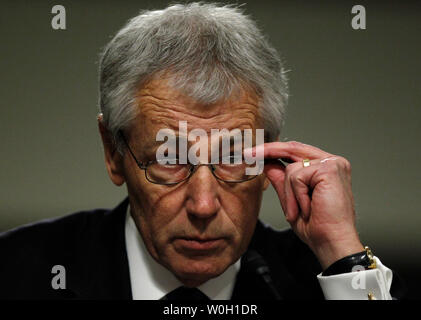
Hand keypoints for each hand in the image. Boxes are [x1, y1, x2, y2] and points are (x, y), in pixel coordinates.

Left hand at [251, 141, 363, 269]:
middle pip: (293, 148)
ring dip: (289, 195)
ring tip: (299, 212)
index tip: (253, 152)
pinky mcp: (330, 169)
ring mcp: (332, 164)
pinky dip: (296, 196)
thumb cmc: (317, 227)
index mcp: (325, 168)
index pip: (295, 151)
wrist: (332, 242)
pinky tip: (308, 209)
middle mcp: (331, 162)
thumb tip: (268, 164)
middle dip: (268, 151)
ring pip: (291, 169)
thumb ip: (281, 180)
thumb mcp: (291, 200)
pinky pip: (297, 177)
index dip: (273, 150)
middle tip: (249, 153)